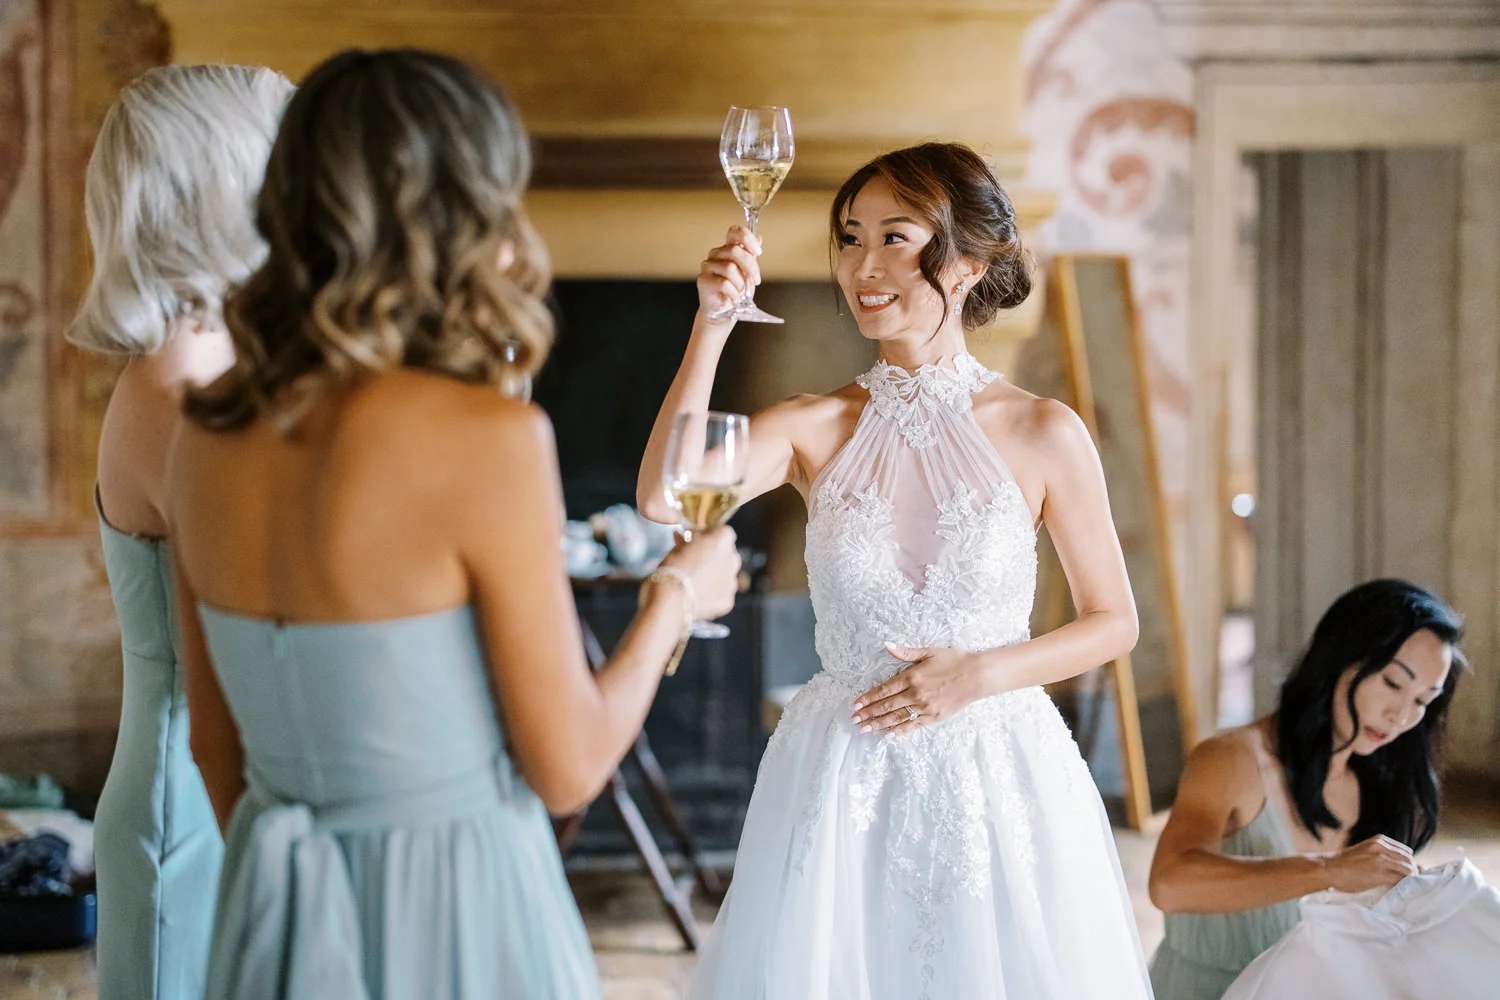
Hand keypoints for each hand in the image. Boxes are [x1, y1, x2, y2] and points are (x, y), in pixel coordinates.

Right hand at [658, 527, 740, 618]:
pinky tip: (698, 594)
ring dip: (714, 574)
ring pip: (726, 574)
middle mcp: (732, 560)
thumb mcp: (676, 549)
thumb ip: (686, 542)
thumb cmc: (671, 571)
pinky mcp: (727, 601)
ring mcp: (732, 582)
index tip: (696, 540)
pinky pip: (722, 593)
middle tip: (695, 559)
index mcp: (722, 541)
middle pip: (727, 553)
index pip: (722, 532)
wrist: (670, 602)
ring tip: (695, 579)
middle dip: (714, 554)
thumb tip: (684, 540)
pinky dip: (713, 592)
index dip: (709, 535)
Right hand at [696, 226, 761, 322]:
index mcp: (726, 248)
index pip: (734, 232)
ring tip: (740, 292)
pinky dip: (734, 294)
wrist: (723, 311)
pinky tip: (733, 298)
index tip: (758, 252)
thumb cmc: (734, 290)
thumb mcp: (747, 271)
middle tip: (756, 280)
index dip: (748, 239)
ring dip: (741, 284)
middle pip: (735, 251)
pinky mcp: (703, 281)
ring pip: (730, 269)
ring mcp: (707, 267)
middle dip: (751, 267)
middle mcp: (715, 254)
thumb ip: (750, 254)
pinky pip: (724, 284)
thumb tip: (759, 238)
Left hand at [849, 643, 983, 735]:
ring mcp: (925, 707)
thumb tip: (886, 645)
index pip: (883, 690)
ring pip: (897, 718)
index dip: (868, 698)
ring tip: (864, 729)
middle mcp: (916, 694)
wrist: (977, 675)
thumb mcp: (929, 652)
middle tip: (854, 720)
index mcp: (912, 676)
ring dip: (879, 724)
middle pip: (886, 706)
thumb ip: (905, 652)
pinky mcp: (934, 716)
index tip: (855, 705)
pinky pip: (913, 725)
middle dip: (868, 714)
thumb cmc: (954, 660)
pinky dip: (900, 731)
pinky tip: (888, 735)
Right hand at [1322, 835, 1417, 893]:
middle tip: (1410, 884)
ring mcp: (1381, 858)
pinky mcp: (1380, 872)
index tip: (1407, 875)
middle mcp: (1382, 846)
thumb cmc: (1344, 865)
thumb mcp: (1365, 852)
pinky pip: (1402, 878)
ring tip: (1407, 888)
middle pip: (1410, 860)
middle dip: (1412, 872)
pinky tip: (1402, 890)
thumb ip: (1381, 856)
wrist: (1328, 869)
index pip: (1405, 852)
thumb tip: (1400, 868)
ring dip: (1411, 879)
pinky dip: (1405, 884)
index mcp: (1379, 840)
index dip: (1408, 864)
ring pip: (1409, 869)